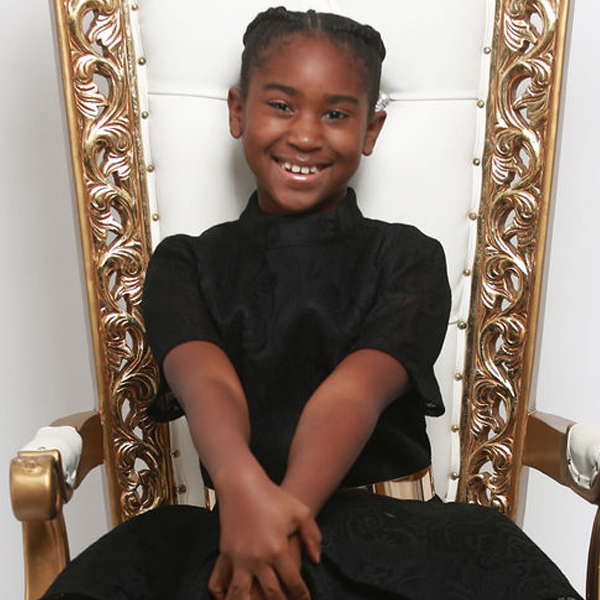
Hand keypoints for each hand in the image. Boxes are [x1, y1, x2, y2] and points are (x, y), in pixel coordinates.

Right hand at [208, 473, 320, 599]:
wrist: (242, 485)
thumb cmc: (272, 496)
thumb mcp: (300, 512)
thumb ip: (313, 537)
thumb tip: (315, 560)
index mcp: (277, 549)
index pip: (293, 582)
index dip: (302, 596)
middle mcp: (257, 558)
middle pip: (272, 594)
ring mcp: (239, 558)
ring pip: (242, 596)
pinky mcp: (225, 554)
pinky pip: (220, 582)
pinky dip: (223, 595)